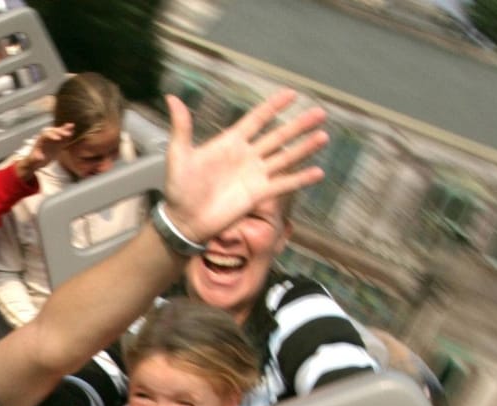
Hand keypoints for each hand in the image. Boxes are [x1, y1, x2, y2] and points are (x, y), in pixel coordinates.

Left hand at [17, 123, 73, 184]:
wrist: (36, 161)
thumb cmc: (33, 161)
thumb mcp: (33, 160)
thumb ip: (36, 158)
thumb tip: (40, 157)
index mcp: (40, 140)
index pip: (46, 135)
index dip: (52, 136)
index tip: (58, 139)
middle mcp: (46, 137)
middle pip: (53, 132)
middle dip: (60, 132)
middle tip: (67, 134)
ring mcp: (52, 139)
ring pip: (59, 132)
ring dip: (65, 129)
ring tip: (72, 126)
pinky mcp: (57, 143)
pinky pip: (62, 137)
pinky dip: (67, 133)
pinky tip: (72, 130)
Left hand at [161, 89, 326, 246]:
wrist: (183, 220)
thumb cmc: (179, 188)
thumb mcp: (178, 155)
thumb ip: (182, 127)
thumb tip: (172, 98)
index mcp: (230, 142)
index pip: (257, 119)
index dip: (273, 106)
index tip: (292, 94)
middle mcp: (247, 156)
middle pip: (278, 136)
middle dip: (299, 125)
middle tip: (320, 113)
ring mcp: (254, 175)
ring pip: (285, 158)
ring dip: (304, 148)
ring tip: (324, 137)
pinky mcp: (258, 195)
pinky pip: (283, 185)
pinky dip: (300, 179)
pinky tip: (318, 173)